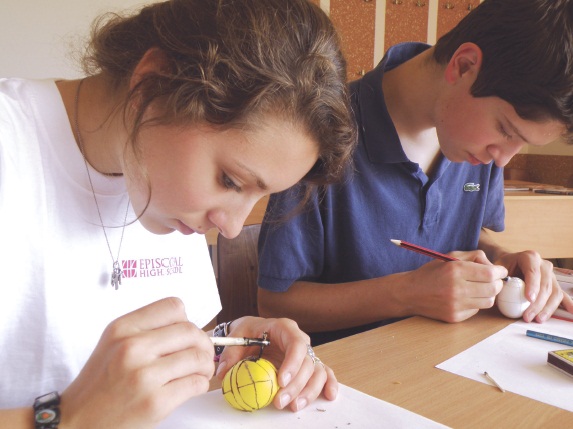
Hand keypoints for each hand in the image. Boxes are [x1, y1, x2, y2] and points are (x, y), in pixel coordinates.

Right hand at [59, 297, 213, 428]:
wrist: (76, 420)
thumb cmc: (101, 382)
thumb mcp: (114, 342)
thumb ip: (147, 329)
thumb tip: (191, 328)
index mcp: (123, 328)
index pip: (173, 307)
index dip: (187, 320)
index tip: (186, 334)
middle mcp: (132, 348)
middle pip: (191, 331)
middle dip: (203, 344)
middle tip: (202, 355)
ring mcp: (143, 376)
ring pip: (198, 357)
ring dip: (205, 365)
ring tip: (199, 372)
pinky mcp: (155, 403)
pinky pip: (195, 384)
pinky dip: (200, 384)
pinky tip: (190, 386)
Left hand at [214, 316, 336, 411]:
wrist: (253, 332)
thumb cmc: (248, 331)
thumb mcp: (237, 336)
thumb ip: (230, 353)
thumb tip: (223, 372)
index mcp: (285, 328)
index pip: (297, 344)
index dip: (292, 363)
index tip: (281, 381)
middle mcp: (300, 340)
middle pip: (307, 363)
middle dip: (296, 385)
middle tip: (280, 402)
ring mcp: (306, 354)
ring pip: (317, 371)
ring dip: (309, 391)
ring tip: (294, 406)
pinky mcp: (308, 366)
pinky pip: (324, 374)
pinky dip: (328, 384)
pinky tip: (328, 396)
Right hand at [403, 249, 507, 322]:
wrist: (410, 293)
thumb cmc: (431, 273)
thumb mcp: (449, 257)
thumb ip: (472, 256)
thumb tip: (493, 265)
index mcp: (455, 270)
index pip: (490, 273)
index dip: (500, 272)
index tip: (500, 271)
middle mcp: (456, 288)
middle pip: (493, 288)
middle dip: (497, 283)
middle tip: (492, 280)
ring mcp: (455, 305)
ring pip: (488, 301)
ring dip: (488, 294)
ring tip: (480, 289)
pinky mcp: (454, 317)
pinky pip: (476, 310)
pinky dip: (475, 303)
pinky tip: (466, 297)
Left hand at [495, 251, 572, 321]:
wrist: (509, 262)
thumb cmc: (502, 265)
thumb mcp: (497, 266)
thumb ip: (495, 274)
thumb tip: (495, 284)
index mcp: (530, 257)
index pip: (533, 272)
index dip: (533, 286)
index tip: (529, 299)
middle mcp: (544, 265)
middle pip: (545, 285)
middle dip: (538, 303)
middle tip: (528, 316)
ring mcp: (551, 275)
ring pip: (554, 292)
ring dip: (547, 308)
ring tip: (538, 319)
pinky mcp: (554, 284)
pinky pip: (562, 295)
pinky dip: (567, 303)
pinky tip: (571, 311)